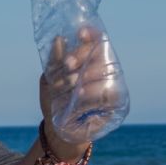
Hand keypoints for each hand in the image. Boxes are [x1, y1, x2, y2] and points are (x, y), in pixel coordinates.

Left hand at [42, 24, 116, 148]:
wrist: (57, 131)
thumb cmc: (54, 103)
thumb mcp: (49, 80)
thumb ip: (54, 62)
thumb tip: (59, 39)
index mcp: (89, 61)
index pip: (96, 42)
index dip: (91, 35)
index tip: (80, 33)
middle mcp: (103, 71)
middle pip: (101, 54)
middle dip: (83, 56)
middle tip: (67, 64)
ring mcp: (112, 87)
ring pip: (107, 73)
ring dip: (87, 77)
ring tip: (71, 84)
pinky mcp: (116, 105)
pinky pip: (109, 94)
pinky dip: (92, 95)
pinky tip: (80, 96)